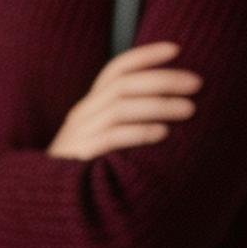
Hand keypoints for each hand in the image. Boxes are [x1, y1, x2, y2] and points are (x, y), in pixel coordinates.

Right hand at [48, 42, 199, 159]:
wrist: (50, 198)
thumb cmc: (91, 164)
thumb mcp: (105, 134)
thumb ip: (129, 118)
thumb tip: (177, 104)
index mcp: (91, 105)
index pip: (116, 70)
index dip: (144, 56)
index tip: (176, 49)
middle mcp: (83, 113)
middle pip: (122, 85)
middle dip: (161, 80)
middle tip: (196, 83)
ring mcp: (79, 133)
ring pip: (119, 108)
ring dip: (157, 105)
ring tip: (189, 109)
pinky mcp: (80, 155)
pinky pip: (110, 138)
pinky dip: (138, 132)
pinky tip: (162, 133)